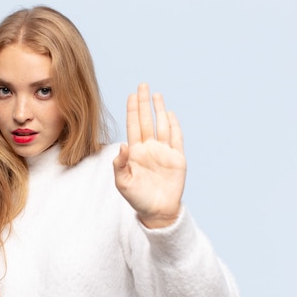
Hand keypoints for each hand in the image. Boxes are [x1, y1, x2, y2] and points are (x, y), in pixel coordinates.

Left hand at [113, 83, 186, 227]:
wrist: (157, 212)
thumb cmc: (137, 198)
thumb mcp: (122, 183)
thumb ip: (119, 164)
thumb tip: (122, 145)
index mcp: (135, 152)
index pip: (133, 126)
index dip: (132, 110)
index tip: (131, 95)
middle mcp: (149, 148)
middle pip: (146, 120)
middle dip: (144, 103)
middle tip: (143, 85)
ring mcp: (164, 152)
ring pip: (162, 125)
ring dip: (159, 110)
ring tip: (156, 94)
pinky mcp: (177, 158)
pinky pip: (176, 138)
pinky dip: (175, 125)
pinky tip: (171, 113)